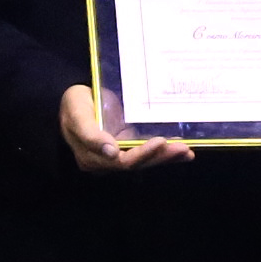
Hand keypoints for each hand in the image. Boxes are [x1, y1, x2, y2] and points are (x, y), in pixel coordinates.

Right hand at [62, 82, 191, 172]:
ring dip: (167, 157)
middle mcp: (108, 161)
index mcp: (92, 158)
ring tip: (186, 151)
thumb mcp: (77, 114)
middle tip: (182, 148)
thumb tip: (111, 153)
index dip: (142, 154)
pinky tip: (185, 152)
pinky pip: (148, 152)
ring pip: (146, 160)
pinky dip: (165, 153)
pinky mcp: (129, 145)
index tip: (159, 142)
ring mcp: (120, 153)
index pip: (121, 162)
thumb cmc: (74, 104)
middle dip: (160, 156)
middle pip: (138, 163)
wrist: (76, 97)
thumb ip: (90, 134)